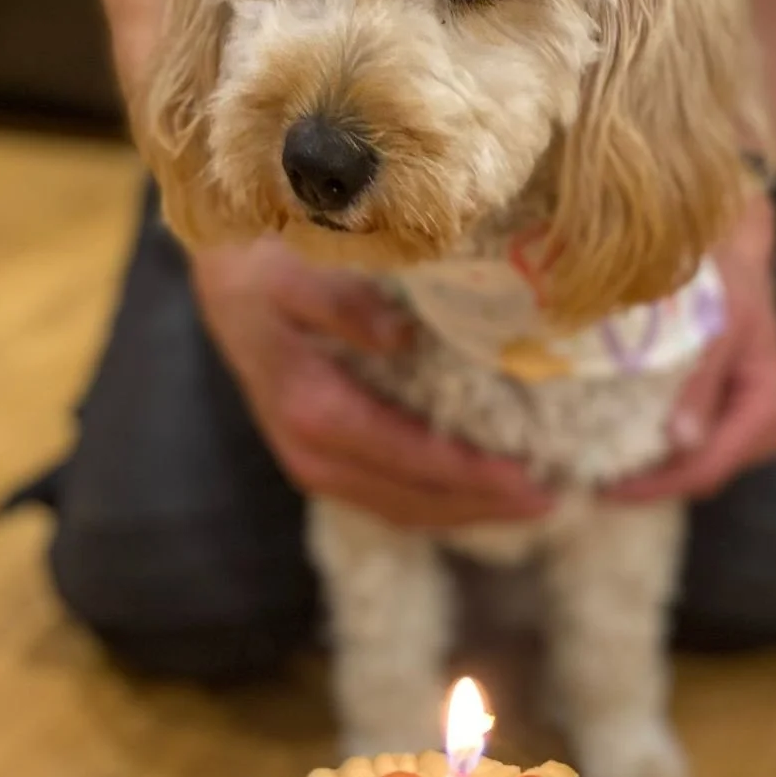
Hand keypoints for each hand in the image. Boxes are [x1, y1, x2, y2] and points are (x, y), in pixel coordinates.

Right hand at [191, 235, 551, 530]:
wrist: (222, 279)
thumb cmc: (263, 264)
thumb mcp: (294, 269)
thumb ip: (342, 303)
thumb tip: (398, 335)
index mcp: (313, 410)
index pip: (411, 457)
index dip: (475, 476)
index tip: (534, 479)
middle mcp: (313, 454)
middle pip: (414, 501)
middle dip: (485, 506)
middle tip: (553, 498)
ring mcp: (316, 465)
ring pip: (404, 510)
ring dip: (469, 512)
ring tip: (532, 502)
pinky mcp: (325, 463)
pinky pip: (391, 498)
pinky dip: (442, 501)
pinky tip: (484, 491)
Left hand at [606, 194, 775, 504]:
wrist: (730, 253)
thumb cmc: (725, 279)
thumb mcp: (714, 323)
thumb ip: (700, 383)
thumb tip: (681, 442)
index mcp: (771, 405)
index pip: (710, 466)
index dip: (658, 485)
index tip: (606, 488)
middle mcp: (767, 425)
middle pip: (702, 475)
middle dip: (651, 482)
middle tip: (590, 480)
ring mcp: (748, 426)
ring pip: (694, 468)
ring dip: (650, 469)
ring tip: (596, 466)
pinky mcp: (727, 418)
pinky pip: (689, 449)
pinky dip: (656, 450)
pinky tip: (618, 445)